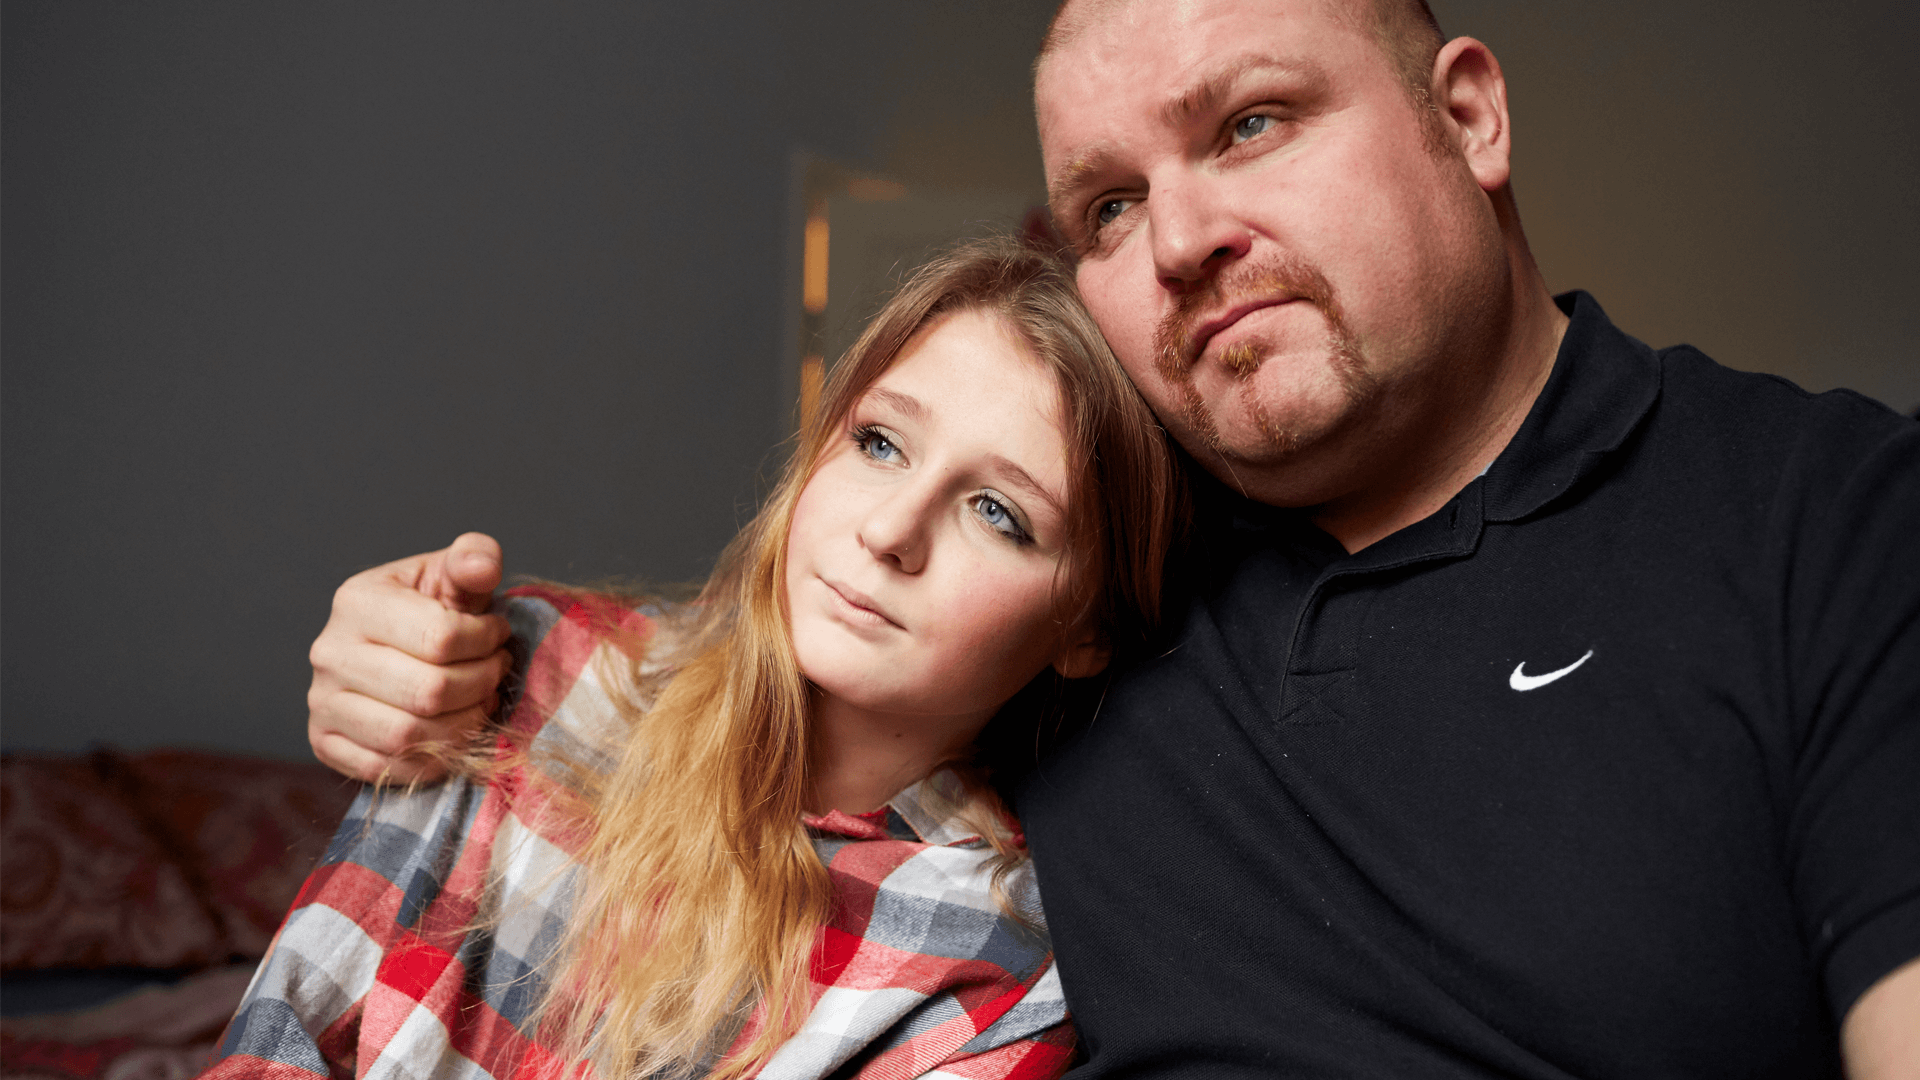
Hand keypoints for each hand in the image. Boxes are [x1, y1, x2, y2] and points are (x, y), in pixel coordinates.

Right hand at [307, 532, 513, 783]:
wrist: (390, 647)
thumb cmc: (431, 609)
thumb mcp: (452, 575)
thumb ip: (474, 559)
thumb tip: (483, 566)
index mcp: (358, 601)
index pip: (439, 637)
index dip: (485, 642)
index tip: (498, 637)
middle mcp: (330, 652)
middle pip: (428, 691)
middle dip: (480, 685)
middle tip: (496, 672)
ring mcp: (322, 702)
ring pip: (409, 736)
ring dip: (464, 725)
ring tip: (481, 701)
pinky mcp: (324, 742)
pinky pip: (387, 769)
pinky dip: (434, 760)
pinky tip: (455, 732)